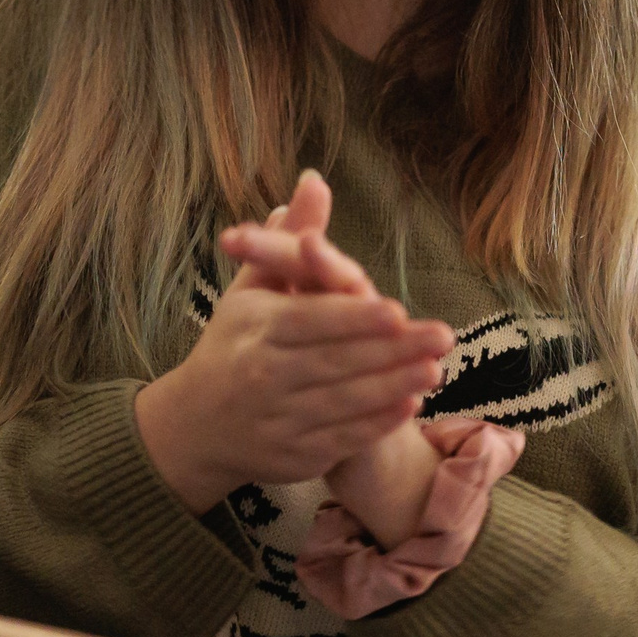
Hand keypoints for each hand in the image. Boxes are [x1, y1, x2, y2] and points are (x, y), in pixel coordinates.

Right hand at [136, 172, 452, 512]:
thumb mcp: (253, 287)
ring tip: (435, 369)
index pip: (310, 322)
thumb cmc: (232, 343)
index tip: (397, 310)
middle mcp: (262, 376)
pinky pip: (341, 439)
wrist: (195, 425)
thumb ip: (291, 238)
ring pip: (343, 403)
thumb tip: (315, 180)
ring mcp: (277, 421)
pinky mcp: (292, 456)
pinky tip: (408, 404)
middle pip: (335, 362)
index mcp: (254, 329)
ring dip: (392, 386)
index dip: (353, 319)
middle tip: (442, 336)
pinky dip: (375, 423)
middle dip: (392, 351)